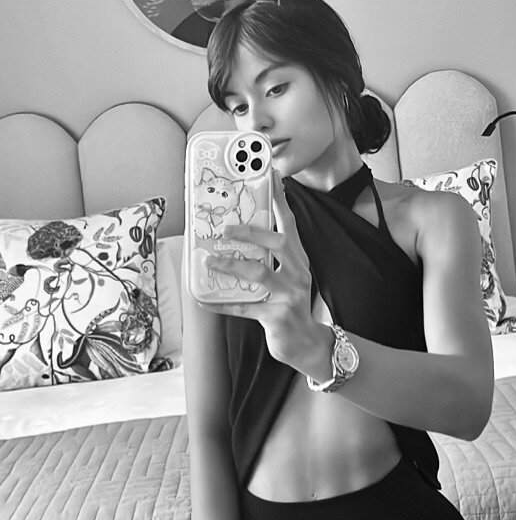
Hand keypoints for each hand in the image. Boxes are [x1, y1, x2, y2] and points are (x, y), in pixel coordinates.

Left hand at [201, 170, 318, 368]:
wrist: (307, 344)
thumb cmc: (291, 306)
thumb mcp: (287, 278)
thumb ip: (270, 259)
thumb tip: (235, 239)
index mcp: (298, 260)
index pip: (289, 224)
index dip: (280, 200)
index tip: (271, 175)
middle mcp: (297, 274)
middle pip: (278, 244)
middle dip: (251, 233)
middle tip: (225, 230)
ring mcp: (289, 295)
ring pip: (259, 274)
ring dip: (231, 266)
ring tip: (209, 262)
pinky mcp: (277, 317)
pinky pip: (245, 307)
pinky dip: (222, 304)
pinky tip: (204, 300)